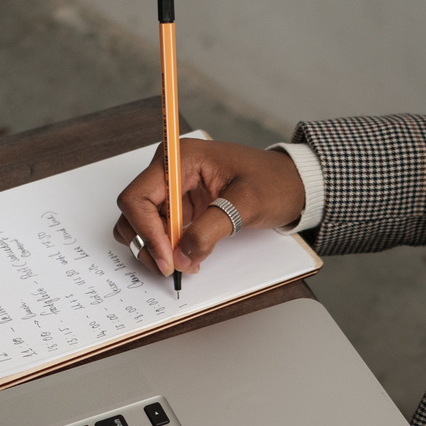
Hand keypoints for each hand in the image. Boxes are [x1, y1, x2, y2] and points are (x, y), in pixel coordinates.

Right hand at [113, 139, 304, 276]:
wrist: (291, 185)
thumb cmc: (273, 183)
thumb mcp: (246, 204)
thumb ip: (211, 230)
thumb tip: (182, 256)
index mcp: (181, 157)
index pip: (138, 196)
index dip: (147, 231)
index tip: (167, 258)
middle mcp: (169, 170)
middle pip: (134, 212)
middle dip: (148, 243)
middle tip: (173, 268)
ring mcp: (173, 189)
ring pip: (141, 224)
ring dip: (154, 249)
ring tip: (183, 263)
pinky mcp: (180, 207)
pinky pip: (159, 231)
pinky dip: (166, 249)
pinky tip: (188, 257)